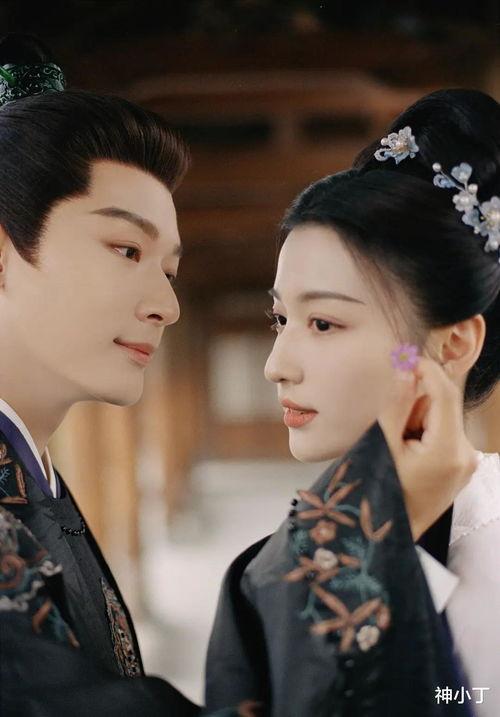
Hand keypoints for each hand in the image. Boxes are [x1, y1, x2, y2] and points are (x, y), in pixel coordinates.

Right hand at [378, 355, 478, 540]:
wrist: (388, 539)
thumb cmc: (380, 494)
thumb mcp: (382, 444)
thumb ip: (395, 403)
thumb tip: (405, 368)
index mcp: (449, 450)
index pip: (444, 393)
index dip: (425, 369)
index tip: (404, 356)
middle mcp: (466, 455)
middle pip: (442, 406)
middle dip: (415, 404)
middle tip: (392, 427)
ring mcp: (466, 463)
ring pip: (440, 419)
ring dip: (417, 419)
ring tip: (397, 446)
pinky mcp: (460, 467)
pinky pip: (442, 434)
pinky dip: (423, 433)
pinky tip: (406, 452)